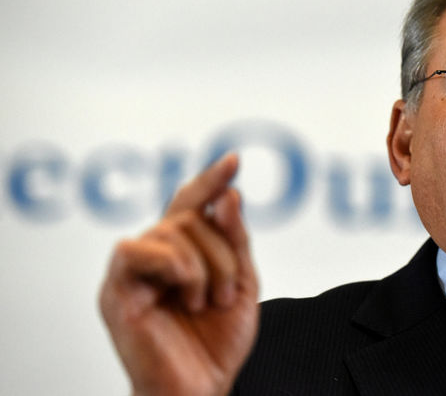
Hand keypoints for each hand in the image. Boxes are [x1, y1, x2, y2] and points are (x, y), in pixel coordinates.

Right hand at [99, 153, 258, 395]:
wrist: (200, 390)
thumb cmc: (216, 342)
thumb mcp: (243, 283)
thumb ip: (235, 238)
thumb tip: (229, 195)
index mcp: (182, 254)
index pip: (191, 204)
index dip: (210, 180)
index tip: (234, 160)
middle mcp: (155, 258)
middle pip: (190, 216)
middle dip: (223, 251)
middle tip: (227, 292)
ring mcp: (133, 273)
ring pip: (171, 229)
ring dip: (205, 264)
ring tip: (208, 301)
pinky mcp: (116, 291)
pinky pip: (134, 249)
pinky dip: (172, 263)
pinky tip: (186, 290)